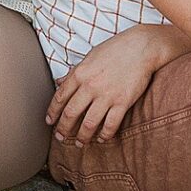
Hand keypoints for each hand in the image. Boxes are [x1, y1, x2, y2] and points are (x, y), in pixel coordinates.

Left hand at [46, 29, 167, 145]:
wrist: (141, 47)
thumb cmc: (115, 49)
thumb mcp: (90, 57)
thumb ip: (74, 72)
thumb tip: (59, 82)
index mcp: (80, 74)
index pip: (60, 97)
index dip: (53, 112)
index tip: (50, 122)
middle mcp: (90, 86)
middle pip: (71, 113)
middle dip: (63, 128)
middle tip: (60, 137)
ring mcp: (107, 95)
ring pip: (89, 123)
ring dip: (82, 137)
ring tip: (79, 143)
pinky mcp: (123, 102)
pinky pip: (110, 125)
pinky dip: (104, 135)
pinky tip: (101, 138)